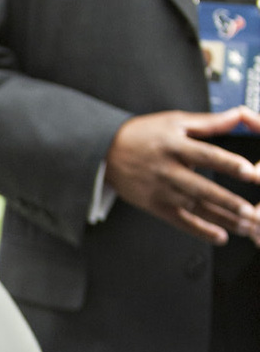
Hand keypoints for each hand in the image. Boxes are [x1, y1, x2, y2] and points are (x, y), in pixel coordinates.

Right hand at [105, 107, 259, 245]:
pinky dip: (200, 230)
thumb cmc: (141, 135)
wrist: (106, 152)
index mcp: (174, 146)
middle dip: (228, 201)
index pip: (206, 155)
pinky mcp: (154, 205)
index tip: (249, 172)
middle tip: (250, 211)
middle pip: (201, 188)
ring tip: (245, 226)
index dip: (228, 164)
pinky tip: (219, 236)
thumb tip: (239, 115)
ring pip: (195, 208)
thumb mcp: (175, 121)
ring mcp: (160, 190)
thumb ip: (210, 122)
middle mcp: (167, 170)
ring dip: (222, 219)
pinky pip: (180, 221)